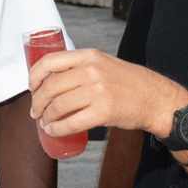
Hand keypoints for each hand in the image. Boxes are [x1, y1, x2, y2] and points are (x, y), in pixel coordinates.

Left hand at [28, 48, 187, 141]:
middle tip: (36, 111)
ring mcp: (98, 91)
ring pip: (58, 105)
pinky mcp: (103, 112)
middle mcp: (92, 71)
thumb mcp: (103, 63)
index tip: (31, 87)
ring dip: (46, 117)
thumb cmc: (129, 83)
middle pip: (51, 87)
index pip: (50, 61)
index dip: (34, 76)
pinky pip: (71, 122)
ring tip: (45, 122)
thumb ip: (80, 66)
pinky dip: (57, 129)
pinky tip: (54, 130)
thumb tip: (51, 78)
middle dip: (37, 102)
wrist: (156, 98)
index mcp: (89, 56)